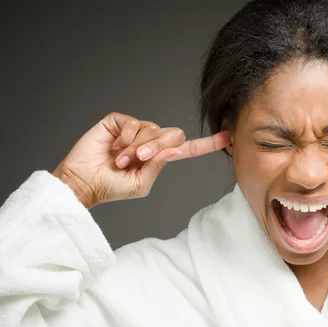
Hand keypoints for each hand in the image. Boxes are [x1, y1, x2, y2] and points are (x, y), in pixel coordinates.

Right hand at [52, 112, 230, 207]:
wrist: (84, 182)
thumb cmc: (112, 187)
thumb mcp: (141, 184)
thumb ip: (158, 167)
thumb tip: (174, 150)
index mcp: (160, 158)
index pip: (188, 148)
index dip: (208, 143)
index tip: (228, 136)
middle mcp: (151, 142)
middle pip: (173, 135)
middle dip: (157, 148)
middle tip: (138, 159)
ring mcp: (136, 130)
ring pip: (152, 129)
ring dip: (136, 147)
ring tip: (120, 160)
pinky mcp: (119, 122)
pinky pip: (134, 122)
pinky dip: (125, 138)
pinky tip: (114, 147)